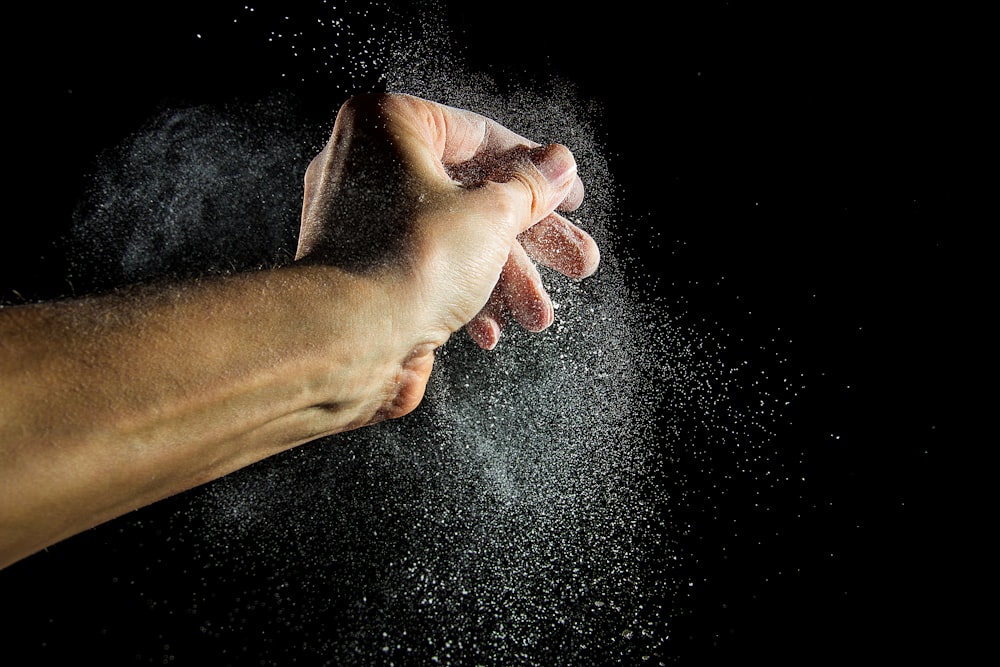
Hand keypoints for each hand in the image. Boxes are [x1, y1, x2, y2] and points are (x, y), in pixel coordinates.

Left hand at [295, 93, 599, 353]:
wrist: (345, 342)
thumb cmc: (411, 261)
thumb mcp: (491, 215)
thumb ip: (530, 189)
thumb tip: (558, 167)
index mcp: (387, 124)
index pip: (478, 135)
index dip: (535, 168)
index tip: (569, 195)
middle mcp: (364, 166)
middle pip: (470, 195)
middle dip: (531, 240)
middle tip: (577, 262)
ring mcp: (358, 223)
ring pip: (450, 239)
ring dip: (504, 279)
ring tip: (540, 316)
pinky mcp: (359, 272)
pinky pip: (422, 271)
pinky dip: (459, 296)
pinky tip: (490, 331)